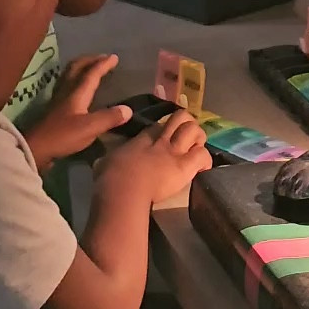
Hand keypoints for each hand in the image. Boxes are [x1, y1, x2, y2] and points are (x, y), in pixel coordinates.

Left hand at [24, 55, 131, 171]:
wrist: (36, 147)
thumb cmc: (63, 136)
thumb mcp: (90, 128)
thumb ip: (109, 117)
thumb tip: (128, 109)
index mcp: (77, 92)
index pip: (92, 73)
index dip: (103, 64)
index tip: (114, 57)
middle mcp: (67, 90)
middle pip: (76, 67)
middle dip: (90, 60)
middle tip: (102, 58)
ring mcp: (58, 98)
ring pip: (69, 74)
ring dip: (81, 67)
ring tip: (90, 67)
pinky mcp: (53, 107)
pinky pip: (65, 84)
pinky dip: (74, 78)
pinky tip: (76, 87)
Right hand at [96, 110, 210, 203]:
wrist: (123, 191)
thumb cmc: (110, 179)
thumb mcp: (105, 162)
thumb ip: (109, 159)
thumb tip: (102, 163)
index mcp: (141, 138)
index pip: (159, 124)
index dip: (166, 127)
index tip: (167, 136)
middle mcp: (161, 140)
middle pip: (181, 117)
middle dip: (187, 125)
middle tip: (187, 140)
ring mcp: (174, 151)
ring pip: (195, 130)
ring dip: (199, 139)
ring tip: (196, 151)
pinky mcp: (184, 166)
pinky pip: (203, 155)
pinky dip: (206, 160)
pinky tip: (202, 168)